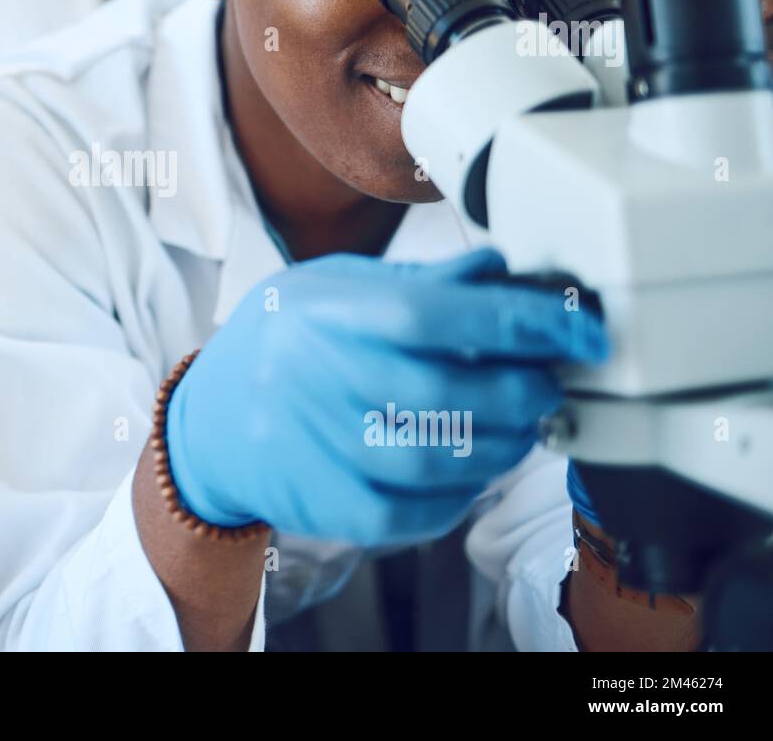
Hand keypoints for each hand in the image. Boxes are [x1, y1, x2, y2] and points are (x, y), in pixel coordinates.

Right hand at [166, 249, 609, 544]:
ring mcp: (312, 446)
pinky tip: (470, 472)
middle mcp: (310, 376)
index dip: (515, 322)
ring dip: (501, 448)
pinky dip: (458, 495)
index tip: (577, 330)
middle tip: (548, 385)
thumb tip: (502, 271)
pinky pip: (409, 513)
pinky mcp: (319, 502)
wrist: (207, 424)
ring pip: (434, 463)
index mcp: (320, 311)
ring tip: (521, 429)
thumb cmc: (282, 343)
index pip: (429, 313)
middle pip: (443, 396)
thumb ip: (418, 283)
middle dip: (522, 393)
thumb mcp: (334, 289)